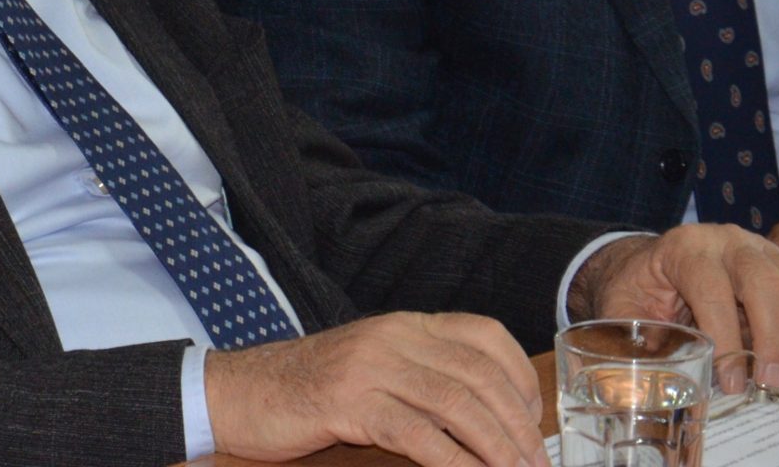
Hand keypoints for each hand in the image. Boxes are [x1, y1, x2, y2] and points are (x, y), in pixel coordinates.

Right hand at [204, 312, 544, 466]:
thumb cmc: (312, 391)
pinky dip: (454, 463)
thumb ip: (424, 379)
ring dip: (497, 449)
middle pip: (479, 376)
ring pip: (456, 405)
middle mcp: (392, 336)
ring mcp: (369, 366)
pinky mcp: (348, 401)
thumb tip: (492, 420)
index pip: (485, 336)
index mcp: (404, 324)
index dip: (521, 381)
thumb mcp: (375, 369)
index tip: (534, 425)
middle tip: (538, 465)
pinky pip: (417, 434)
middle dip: (519, 429)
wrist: (240, 392)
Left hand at [569, 224, 778, 390]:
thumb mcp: (622, 306)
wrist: (655, 261)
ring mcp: (759, 247)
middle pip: (762, 281)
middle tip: (770, 382)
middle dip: (773, 336)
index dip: (724, 338)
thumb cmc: (640, 287)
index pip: (711, 289)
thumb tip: (646, 382)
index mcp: (683, 247)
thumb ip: (630, 338)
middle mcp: (726, 240)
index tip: (730, 382)